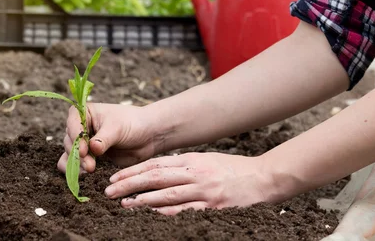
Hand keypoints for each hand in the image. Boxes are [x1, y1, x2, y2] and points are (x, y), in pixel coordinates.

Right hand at [57, 103, 157, 172]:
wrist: (147, 137)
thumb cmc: (133, 124)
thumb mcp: (117, 129)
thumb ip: (103, 139)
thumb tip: (92, 148)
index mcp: (84, 112)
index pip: (73, 123)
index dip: (75, 137)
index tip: (84, 150)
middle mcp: (80, 127)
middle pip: (70, 142)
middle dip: (78, 154)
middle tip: (90, 166)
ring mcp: (84, 142)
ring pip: (71, 154)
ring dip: (77, 164)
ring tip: (90, 170)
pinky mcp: (89, 157)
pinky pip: (76, 165)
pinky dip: (77, 171)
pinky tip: (84, 176)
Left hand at [103, 152, 274, 214]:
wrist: (265, 177)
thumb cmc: (234, 169)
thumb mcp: (207, 161)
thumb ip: (185, 166)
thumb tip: (159, 173)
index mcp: (192, 160)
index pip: (156, 165)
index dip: (133, 171)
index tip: (115, 177)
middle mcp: (195, 173)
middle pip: (156, 178)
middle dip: (130, 184)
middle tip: (109, 191)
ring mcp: (205, 191)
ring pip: (167, 195)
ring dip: (143, 200)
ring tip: (123, 204)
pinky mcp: (214, 207)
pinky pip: (186, 211)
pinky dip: (166, 213)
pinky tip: (151, 215)